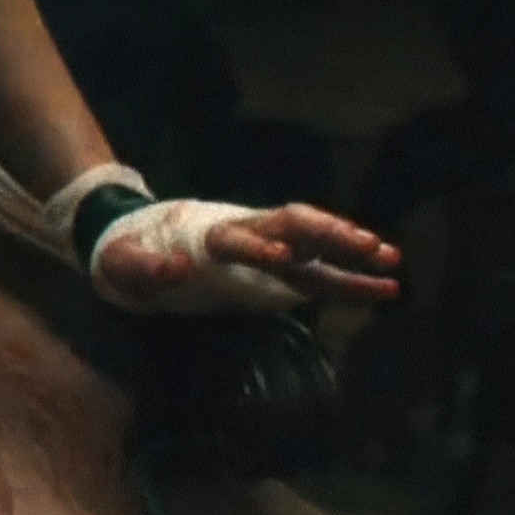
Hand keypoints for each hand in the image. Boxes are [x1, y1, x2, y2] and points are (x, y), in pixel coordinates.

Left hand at [94, 200, 401, 312]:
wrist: (136, 239)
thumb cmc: (127, 254)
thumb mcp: (122, 263)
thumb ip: (146, 268)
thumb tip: (178, 265)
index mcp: (208, 234)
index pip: (238, 238)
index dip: (259, 248)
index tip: (284, 259)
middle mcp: (247, 232)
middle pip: (292, 227)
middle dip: (329, 235)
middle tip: (368, 246)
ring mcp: (267, 247)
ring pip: (315, 243)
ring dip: (351, 249)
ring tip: (392, 260)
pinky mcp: (279, 268)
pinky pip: (322, 272)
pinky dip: (352, 278)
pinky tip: (387, 287)